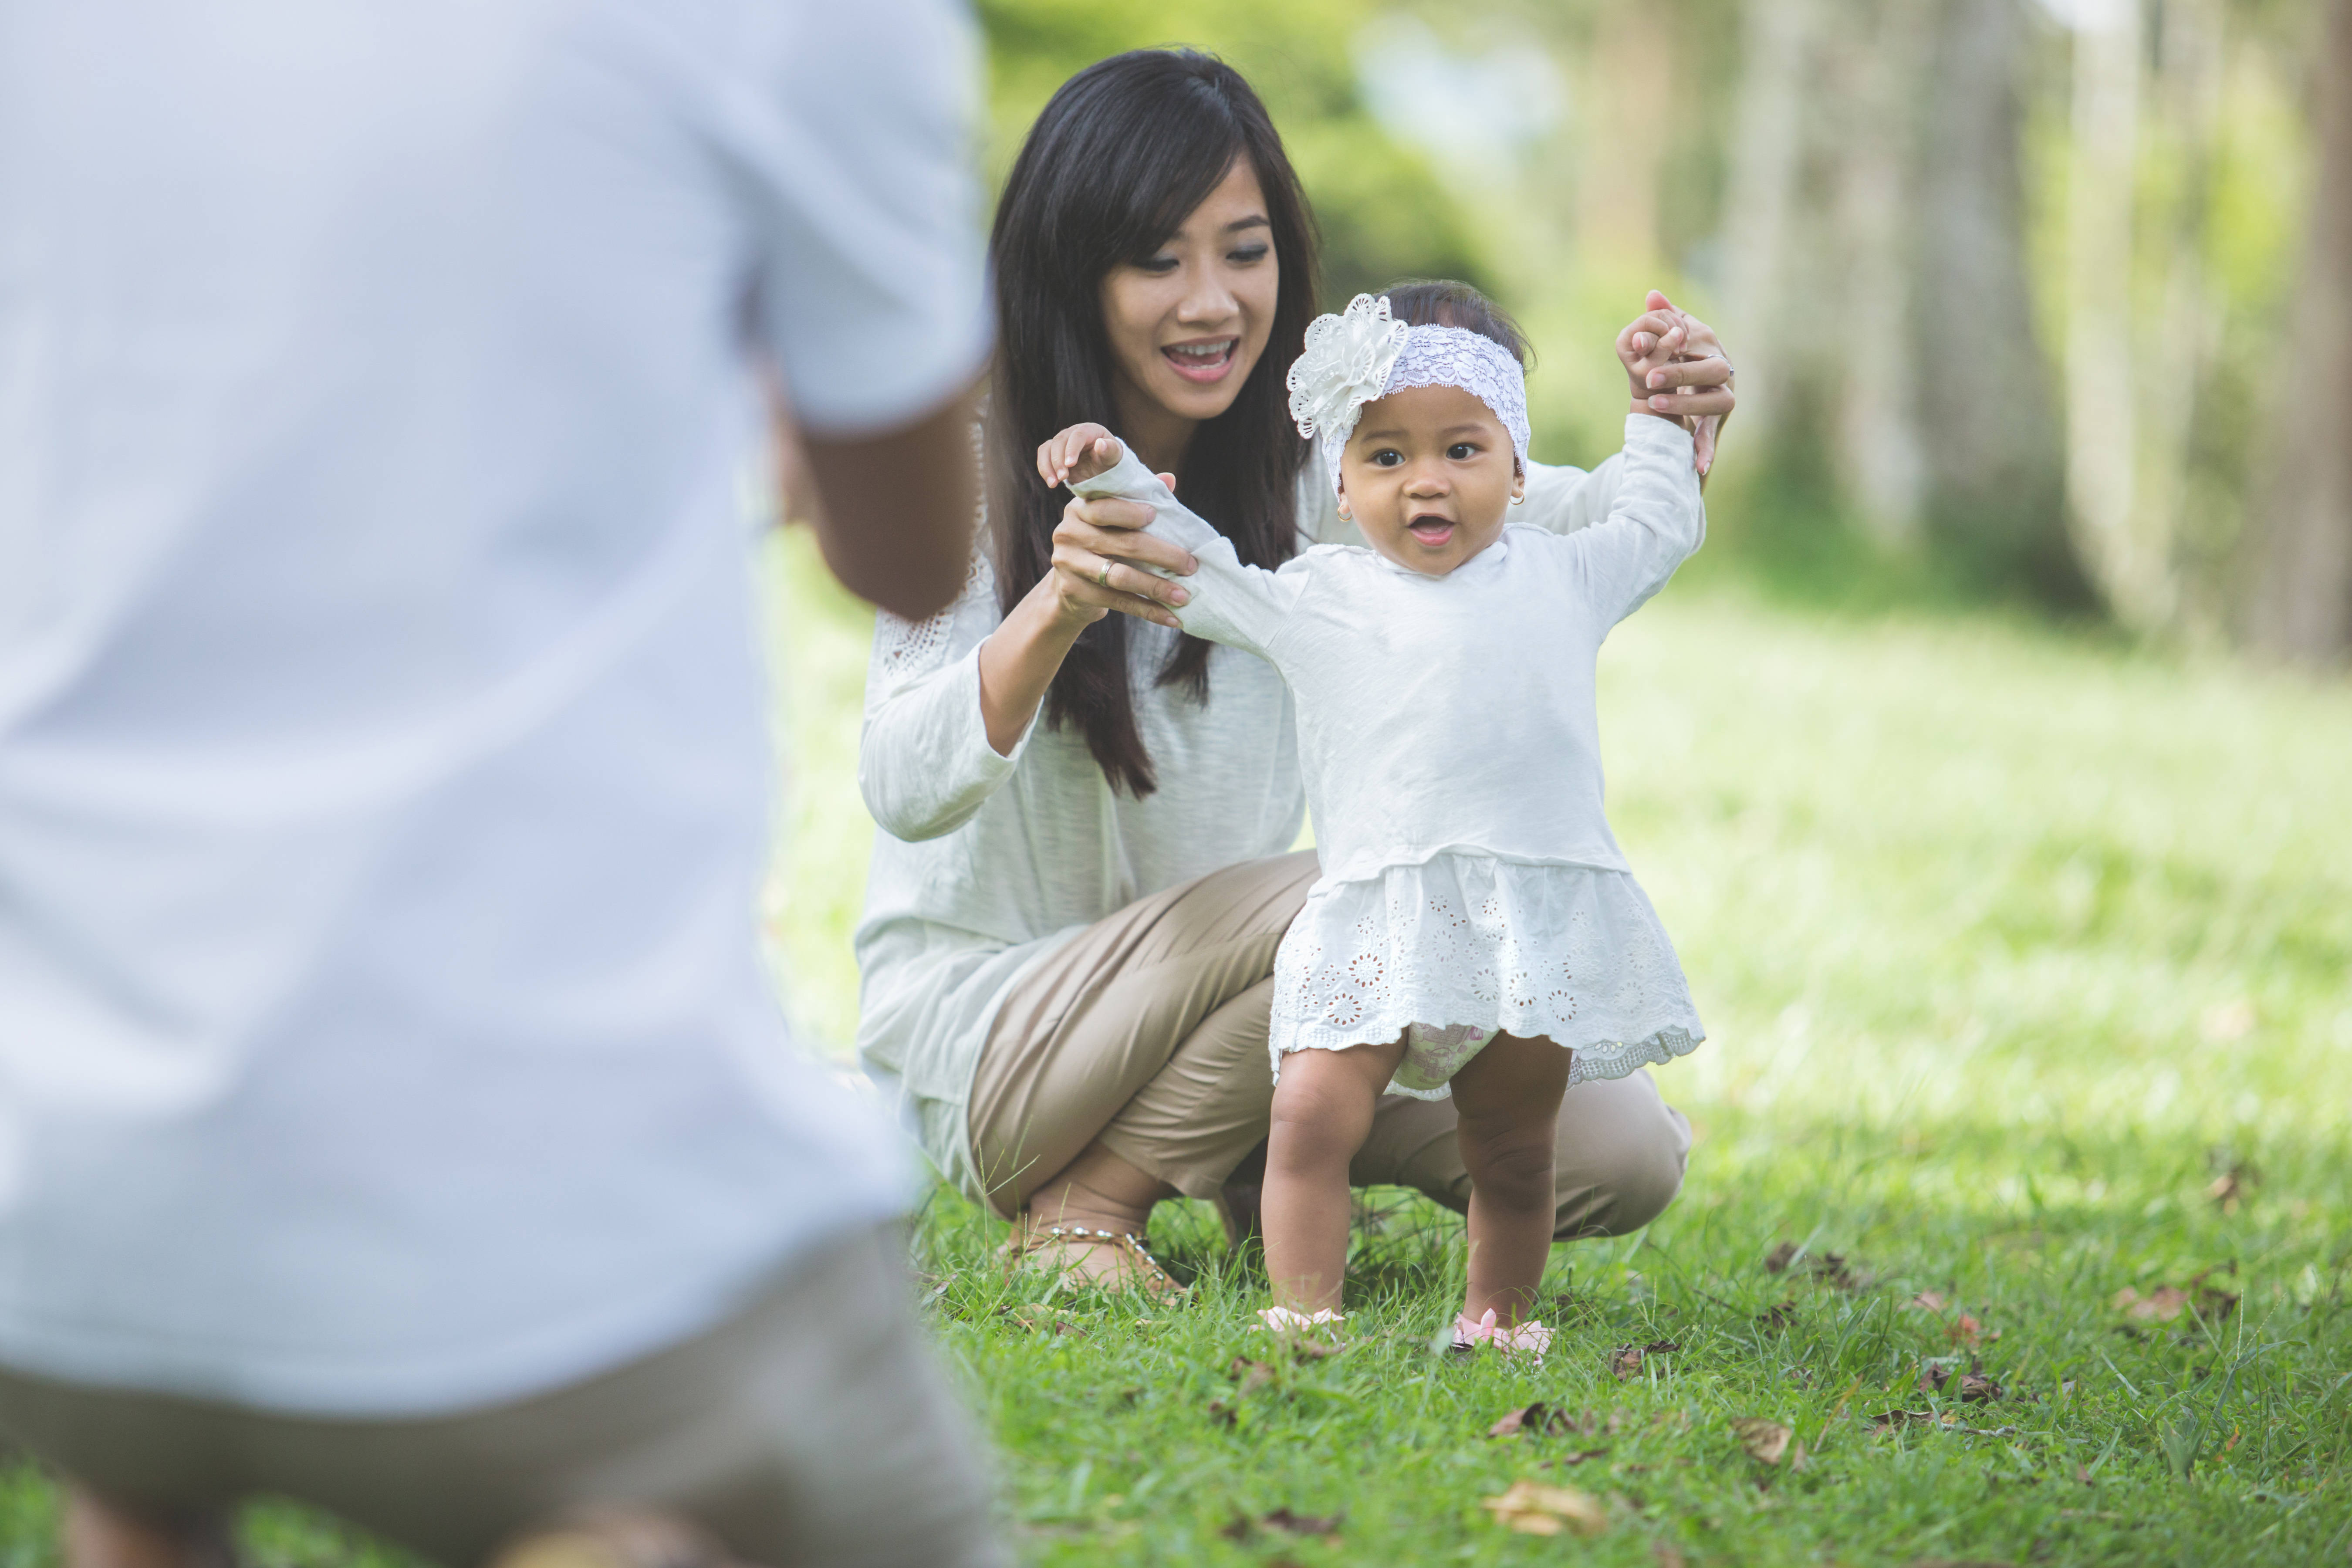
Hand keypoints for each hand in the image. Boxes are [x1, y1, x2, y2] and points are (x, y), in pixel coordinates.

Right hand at [1036, 423, 1123, 487]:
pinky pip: (1043, 457)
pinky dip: (1044, 469)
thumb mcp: (1114, 457)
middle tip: (1063, 478)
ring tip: (1053, 484)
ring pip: (1047, 448)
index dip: (1072, 448)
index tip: (1070, 464)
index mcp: (1090, 430)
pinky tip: (1051, 483)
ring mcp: (1062, 442)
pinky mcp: (1054, 453)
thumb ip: (1110, 450)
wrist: (1102, 469)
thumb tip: (1100, 444)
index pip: (1078, 435)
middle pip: (1059, 440)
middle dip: (1058, 460)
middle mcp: (1073, 433)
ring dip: (1047, 466)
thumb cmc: (1110, 461)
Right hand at [1044, 482, 1194, 631]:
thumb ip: (1137, 498)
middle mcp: (1068, 533)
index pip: (1104, 507)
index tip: (1156, 515)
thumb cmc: (1103, 544)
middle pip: (1122, 543)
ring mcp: (1068, 563)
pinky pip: (1118, 602)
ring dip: (1156, 587)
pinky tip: (1172, 617)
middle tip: (1191, 565)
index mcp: (1079, 508)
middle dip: (1162, 554)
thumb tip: (1169, 479)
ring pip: (1120, 576)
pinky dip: (1148, 610)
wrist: (1069, 587)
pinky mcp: (1073, 591)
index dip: (1129, 511)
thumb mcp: (1113, 519)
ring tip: (1184, 596)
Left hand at [1621, 288, 1735, 476]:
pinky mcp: (1717, 420)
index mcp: (1712, 346)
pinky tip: (1699, 466)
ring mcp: (1725, 395)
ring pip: (1716, 401)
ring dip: (1686, 403)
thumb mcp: (1675, 335)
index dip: (1673, 342)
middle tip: (1649, 379)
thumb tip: (1652, 296)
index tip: (1644, 344)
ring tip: (1655, 404)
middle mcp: (1724, 369)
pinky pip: (1713, 435)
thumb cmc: (1684, 355)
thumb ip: (1666, 316)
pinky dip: (1707, 449)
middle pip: (1711, 370)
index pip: (1698, 340)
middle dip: (1680, 372)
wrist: (1698, 387)